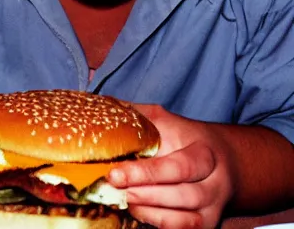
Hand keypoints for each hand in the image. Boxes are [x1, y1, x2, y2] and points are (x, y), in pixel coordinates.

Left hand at [107, 104, 234, 228]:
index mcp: (205, 153)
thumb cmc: (182, 137)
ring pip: (184, 219)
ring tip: (121, 199)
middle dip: (144, 194)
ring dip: (148, 211)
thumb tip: (102, 107)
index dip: (146, 173)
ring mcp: (213, 208)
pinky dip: (157, 223)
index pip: (179, 167)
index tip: (115, 174)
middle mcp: (215, 183)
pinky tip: (135, 211)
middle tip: (113, 188)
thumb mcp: (164, 121)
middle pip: (183, 195)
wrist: (222, 161)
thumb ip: (137, 116)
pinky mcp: (207, 225)